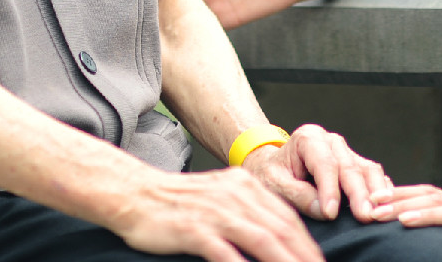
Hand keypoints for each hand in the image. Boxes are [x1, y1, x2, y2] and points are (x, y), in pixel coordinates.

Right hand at [108, 165, 323, 261]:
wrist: (134, 193)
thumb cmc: (176, 203)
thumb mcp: (220, 196)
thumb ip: (246, 211)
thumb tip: (275, 237)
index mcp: (245, 186)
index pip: (287, 218)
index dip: (307, 245)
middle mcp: (236, 195)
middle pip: (281, 231)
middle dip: (304, 259)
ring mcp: (216, 212)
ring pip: (262, 242)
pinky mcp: (195, 229)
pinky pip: (227, 254)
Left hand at [242, 123, 393, 222]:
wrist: (274, 168)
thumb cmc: (272, 175)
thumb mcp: (274, 183)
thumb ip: (297, 194)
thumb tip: (322, 210)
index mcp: (309, 138)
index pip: (325, 164)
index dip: (330, 189)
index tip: (331, 213)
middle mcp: (331, 141)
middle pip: (350, 167)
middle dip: (359, 194)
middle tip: (365, 217)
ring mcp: (346, 152)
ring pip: (367, 169)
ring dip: (375, 192)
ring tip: (380, 212)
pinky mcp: (356, 165)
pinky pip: (373, 175)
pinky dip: (382, 190)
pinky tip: (386, 205)